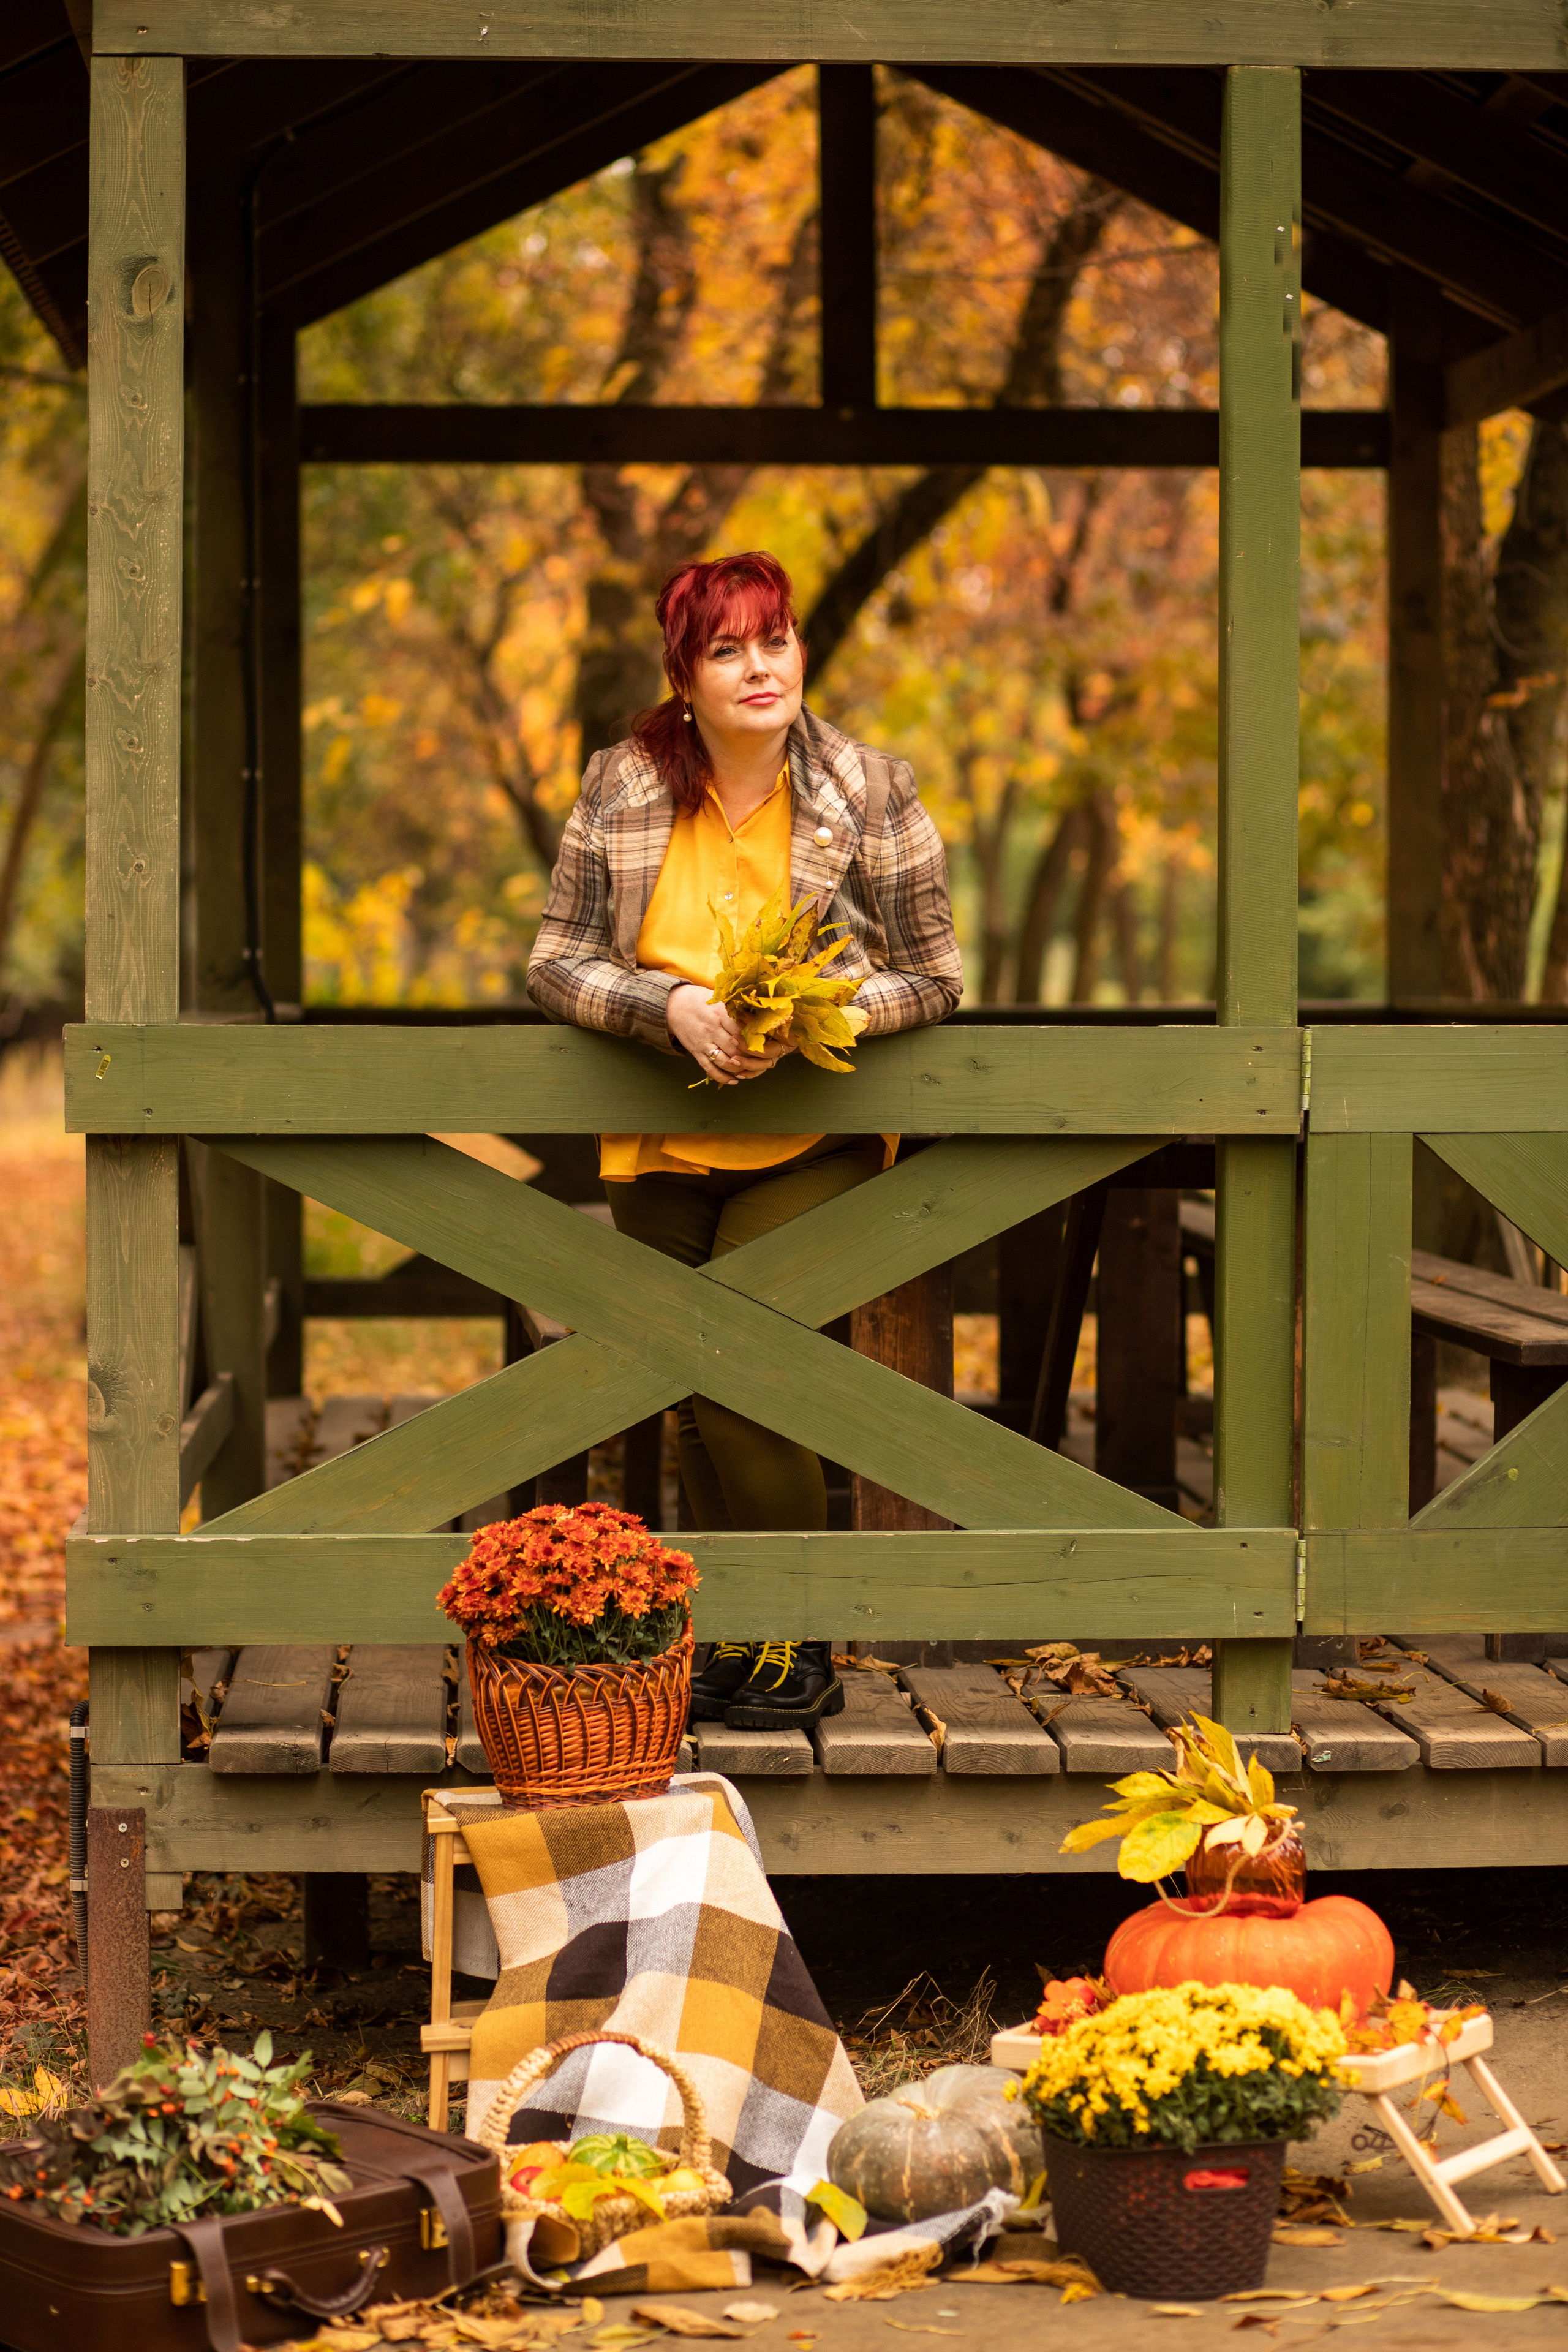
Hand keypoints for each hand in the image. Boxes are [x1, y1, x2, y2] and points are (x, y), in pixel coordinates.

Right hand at [667, 983, 794, 1084]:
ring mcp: (703, 1042)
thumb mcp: (719, 999)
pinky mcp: (696, 1052)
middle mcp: (712, 1029)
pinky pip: (710, 1069)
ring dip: (738, 1069)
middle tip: (762, 1059)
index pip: (742, 1030)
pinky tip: (734, 1080)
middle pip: (736, 1048)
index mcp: (720, 1014)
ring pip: (724, 1061)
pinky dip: (723, 1077)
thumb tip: (762, 1014)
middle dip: (750, 1056)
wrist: (673, 1005)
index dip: (755, 1039)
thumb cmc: (701, 1000)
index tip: (766, 1043)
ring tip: (748, 1070)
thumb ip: (737, 1008)